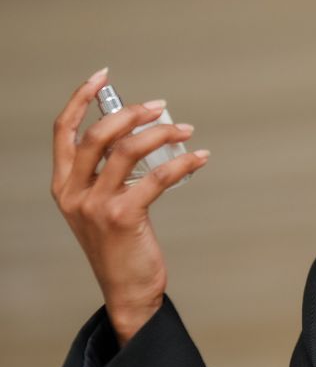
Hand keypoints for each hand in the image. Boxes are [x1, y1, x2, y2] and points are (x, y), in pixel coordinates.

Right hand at [50, 68, 210, 344]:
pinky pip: (157, 177)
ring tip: (186, 130)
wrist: (127, 291)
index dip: (81, 98)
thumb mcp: (100, 207)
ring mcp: (96, 206)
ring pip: (127, 150)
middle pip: (98, 134)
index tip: (102, 76)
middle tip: (160, 107)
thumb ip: (108, 175)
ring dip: (161, 133)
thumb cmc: (119, 248)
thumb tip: (138, 136)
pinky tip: (199, 157)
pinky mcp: (124, 217)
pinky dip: (182, 161)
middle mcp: (74, 193)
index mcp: (64, 185)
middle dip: (131, 112)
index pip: (64, 131)